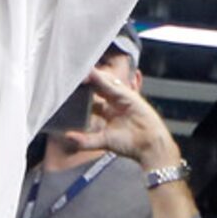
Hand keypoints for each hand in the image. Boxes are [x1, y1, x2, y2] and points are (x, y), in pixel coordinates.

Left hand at [63, 65, 178, 170]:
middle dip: (84, 81)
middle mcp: (113, 102)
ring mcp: (121, 97)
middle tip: (68, 75)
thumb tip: (67, 137)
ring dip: (91, 76)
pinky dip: (101, 77)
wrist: (150, 146)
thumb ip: (86, 140)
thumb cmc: (130, 145)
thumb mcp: (104, 141)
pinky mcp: (128, 95)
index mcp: (107, 111)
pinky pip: (112, 84)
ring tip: (76, 71)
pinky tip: (90, 72)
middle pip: (96, 86)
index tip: (66, 88)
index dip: (80, 92)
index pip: (90, 97)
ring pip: (103, 82)